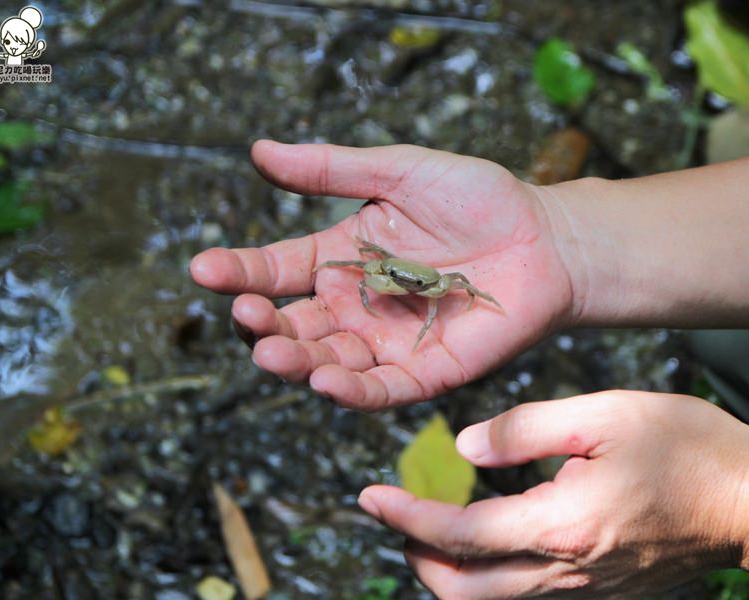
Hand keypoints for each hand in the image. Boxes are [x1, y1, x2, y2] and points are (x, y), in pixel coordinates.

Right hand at [190, 141, 575, 408]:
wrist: (546, 238)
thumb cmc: (479, 199)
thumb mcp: (400, 171)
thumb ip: (332, 169)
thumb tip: (259, 151)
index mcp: (341, 259)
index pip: (277, 270)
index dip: (239, 272)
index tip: (202, 268)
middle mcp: (355, 306)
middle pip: (294, 325)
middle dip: (264, 325)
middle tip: (246, 315)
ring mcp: (387, 343)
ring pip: (327, 362)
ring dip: (296, 362)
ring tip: (272, 352)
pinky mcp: (425, 373)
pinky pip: (380, 390)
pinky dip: (350, 390)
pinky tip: (324, 379)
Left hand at [358, 392, 748, 597]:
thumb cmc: (687, 449)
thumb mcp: (603, 415)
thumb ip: (524, 429)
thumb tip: (464, 449)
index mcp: (560, 526)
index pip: (459, 537)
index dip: (405, 518)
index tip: (368, 496)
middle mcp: (565, 573)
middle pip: (462, 592)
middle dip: (417, 557)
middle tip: (399, 514)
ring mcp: (584, 592)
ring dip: (448, 569)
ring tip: (433, 524)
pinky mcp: (600, 593)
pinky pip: (525, 597)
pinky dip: (488, 574)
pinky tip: (490, 535)